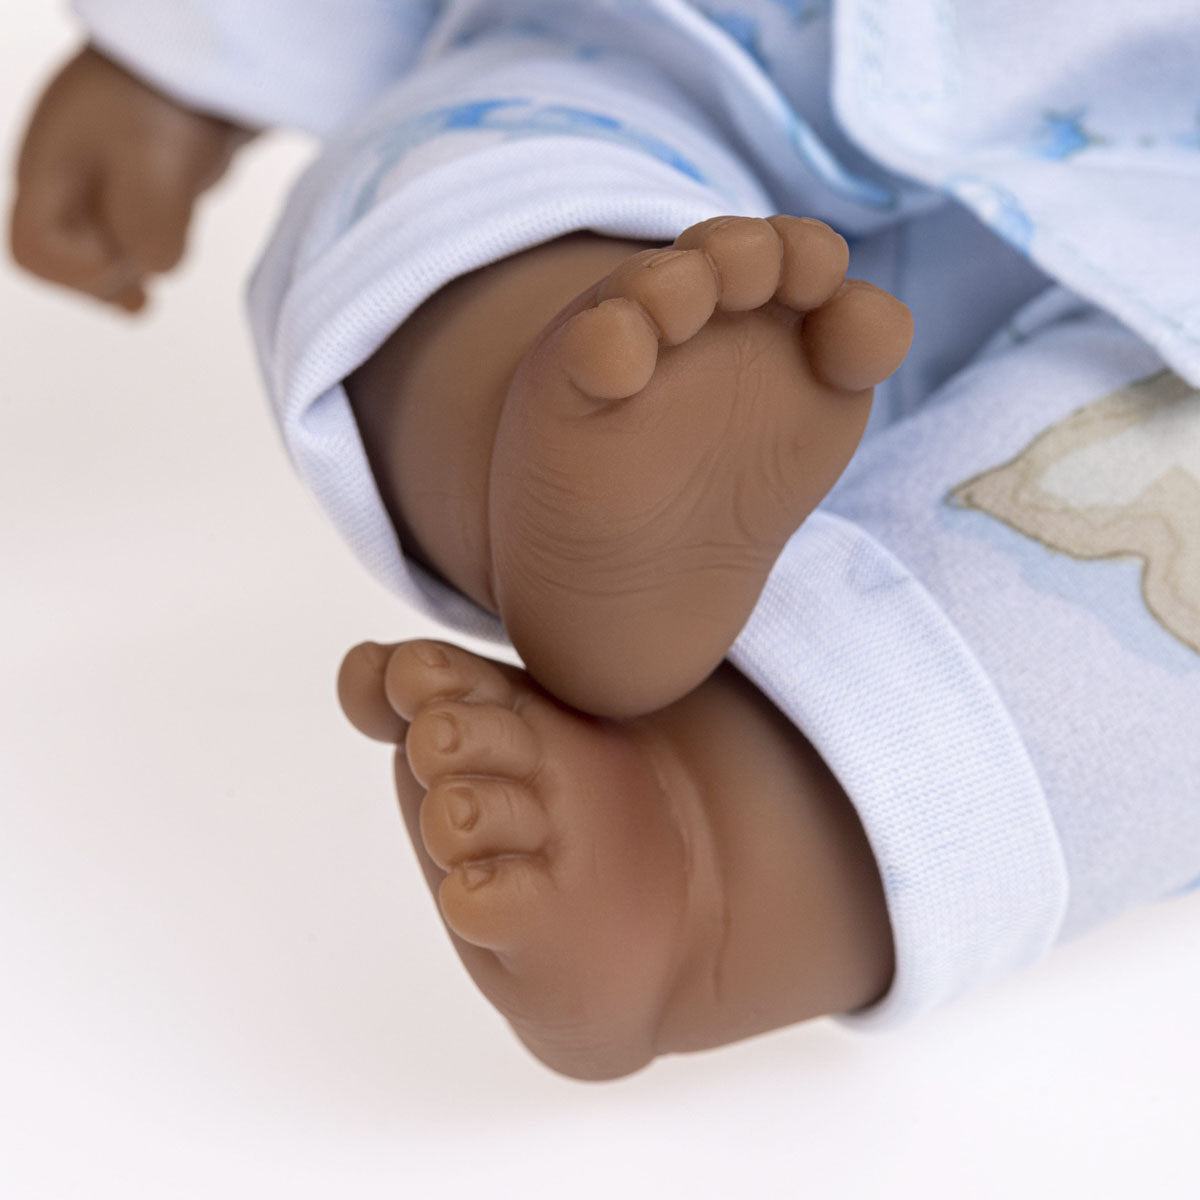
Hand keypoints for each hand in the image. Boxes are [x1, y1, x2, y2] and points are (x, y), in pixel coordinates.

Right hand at [9, 45, 254, 312]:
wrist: (210, 44)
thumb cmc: (168, 95)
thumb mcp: (158, 176)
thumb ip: (150, 239)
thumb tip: (153, 269)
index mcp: (50, 172)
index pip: (34, 253)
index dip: (78, 272)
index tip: (124, 253)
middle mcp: (67, 177)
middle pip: (64, 258)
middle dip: (105, 276)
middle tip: (146, 271)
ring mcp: (103, 175)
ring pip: (104, 248)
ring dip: (130, 265)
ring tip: (155, 270)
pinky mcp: (142, 176)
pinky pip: (131, 231)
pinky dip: (147, 252)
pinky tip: (161, 264)